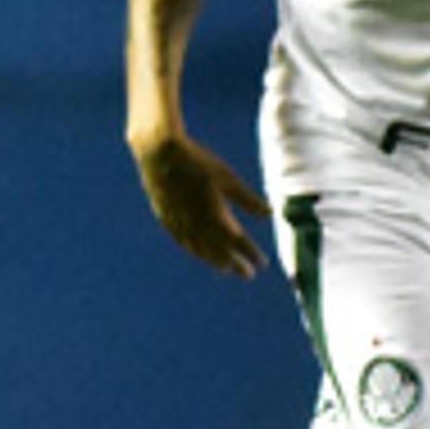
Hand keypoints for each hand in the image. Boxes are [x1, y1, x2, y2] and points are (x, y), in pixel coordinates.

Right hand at [132, 129, 270, 276]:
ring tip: (226, 268)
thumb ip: (247, 199)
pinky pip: (182, 240)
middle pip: (218, 250)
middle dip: (235, 263)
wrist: (160, 153)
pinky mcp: (165, 217)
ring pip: (198, 248)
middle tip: (248, 275)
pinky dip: (193, 250)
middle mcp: (196, 223)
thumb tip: (269, 214)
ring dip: (214, 260)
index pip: (237, 240)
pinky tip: (198, 252)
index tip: (262, 263)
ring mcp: (179, 221)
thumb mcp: (228, 178)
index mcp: (215, 214)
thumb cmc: (198, 162)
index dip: (250, 253)